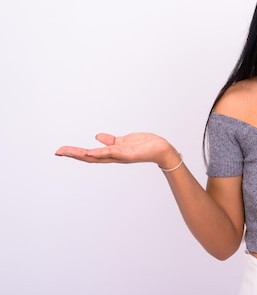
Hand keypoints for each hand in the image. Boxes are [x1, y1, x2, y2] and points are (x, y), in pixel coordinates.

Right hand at [55, 133, 179, 168]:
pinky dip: (100, 152)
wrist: (162, 149)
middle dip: (73, 154)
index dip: (74, 153)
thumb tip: (97, 137)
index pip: (90, 154)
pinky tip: (90, 151)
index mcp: (112, 153)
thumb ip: (111, 141)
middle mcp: (114, 156)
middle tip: (58, 152)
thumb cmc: (145, 145)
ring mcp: (120, 156)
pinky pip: (112, 152)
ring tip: (69, 152)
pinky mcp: (128, 153)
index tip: (60, 151)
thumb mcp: (124, 141)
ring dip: (83, 154)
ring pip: (98, 156)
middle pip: (90, 157)